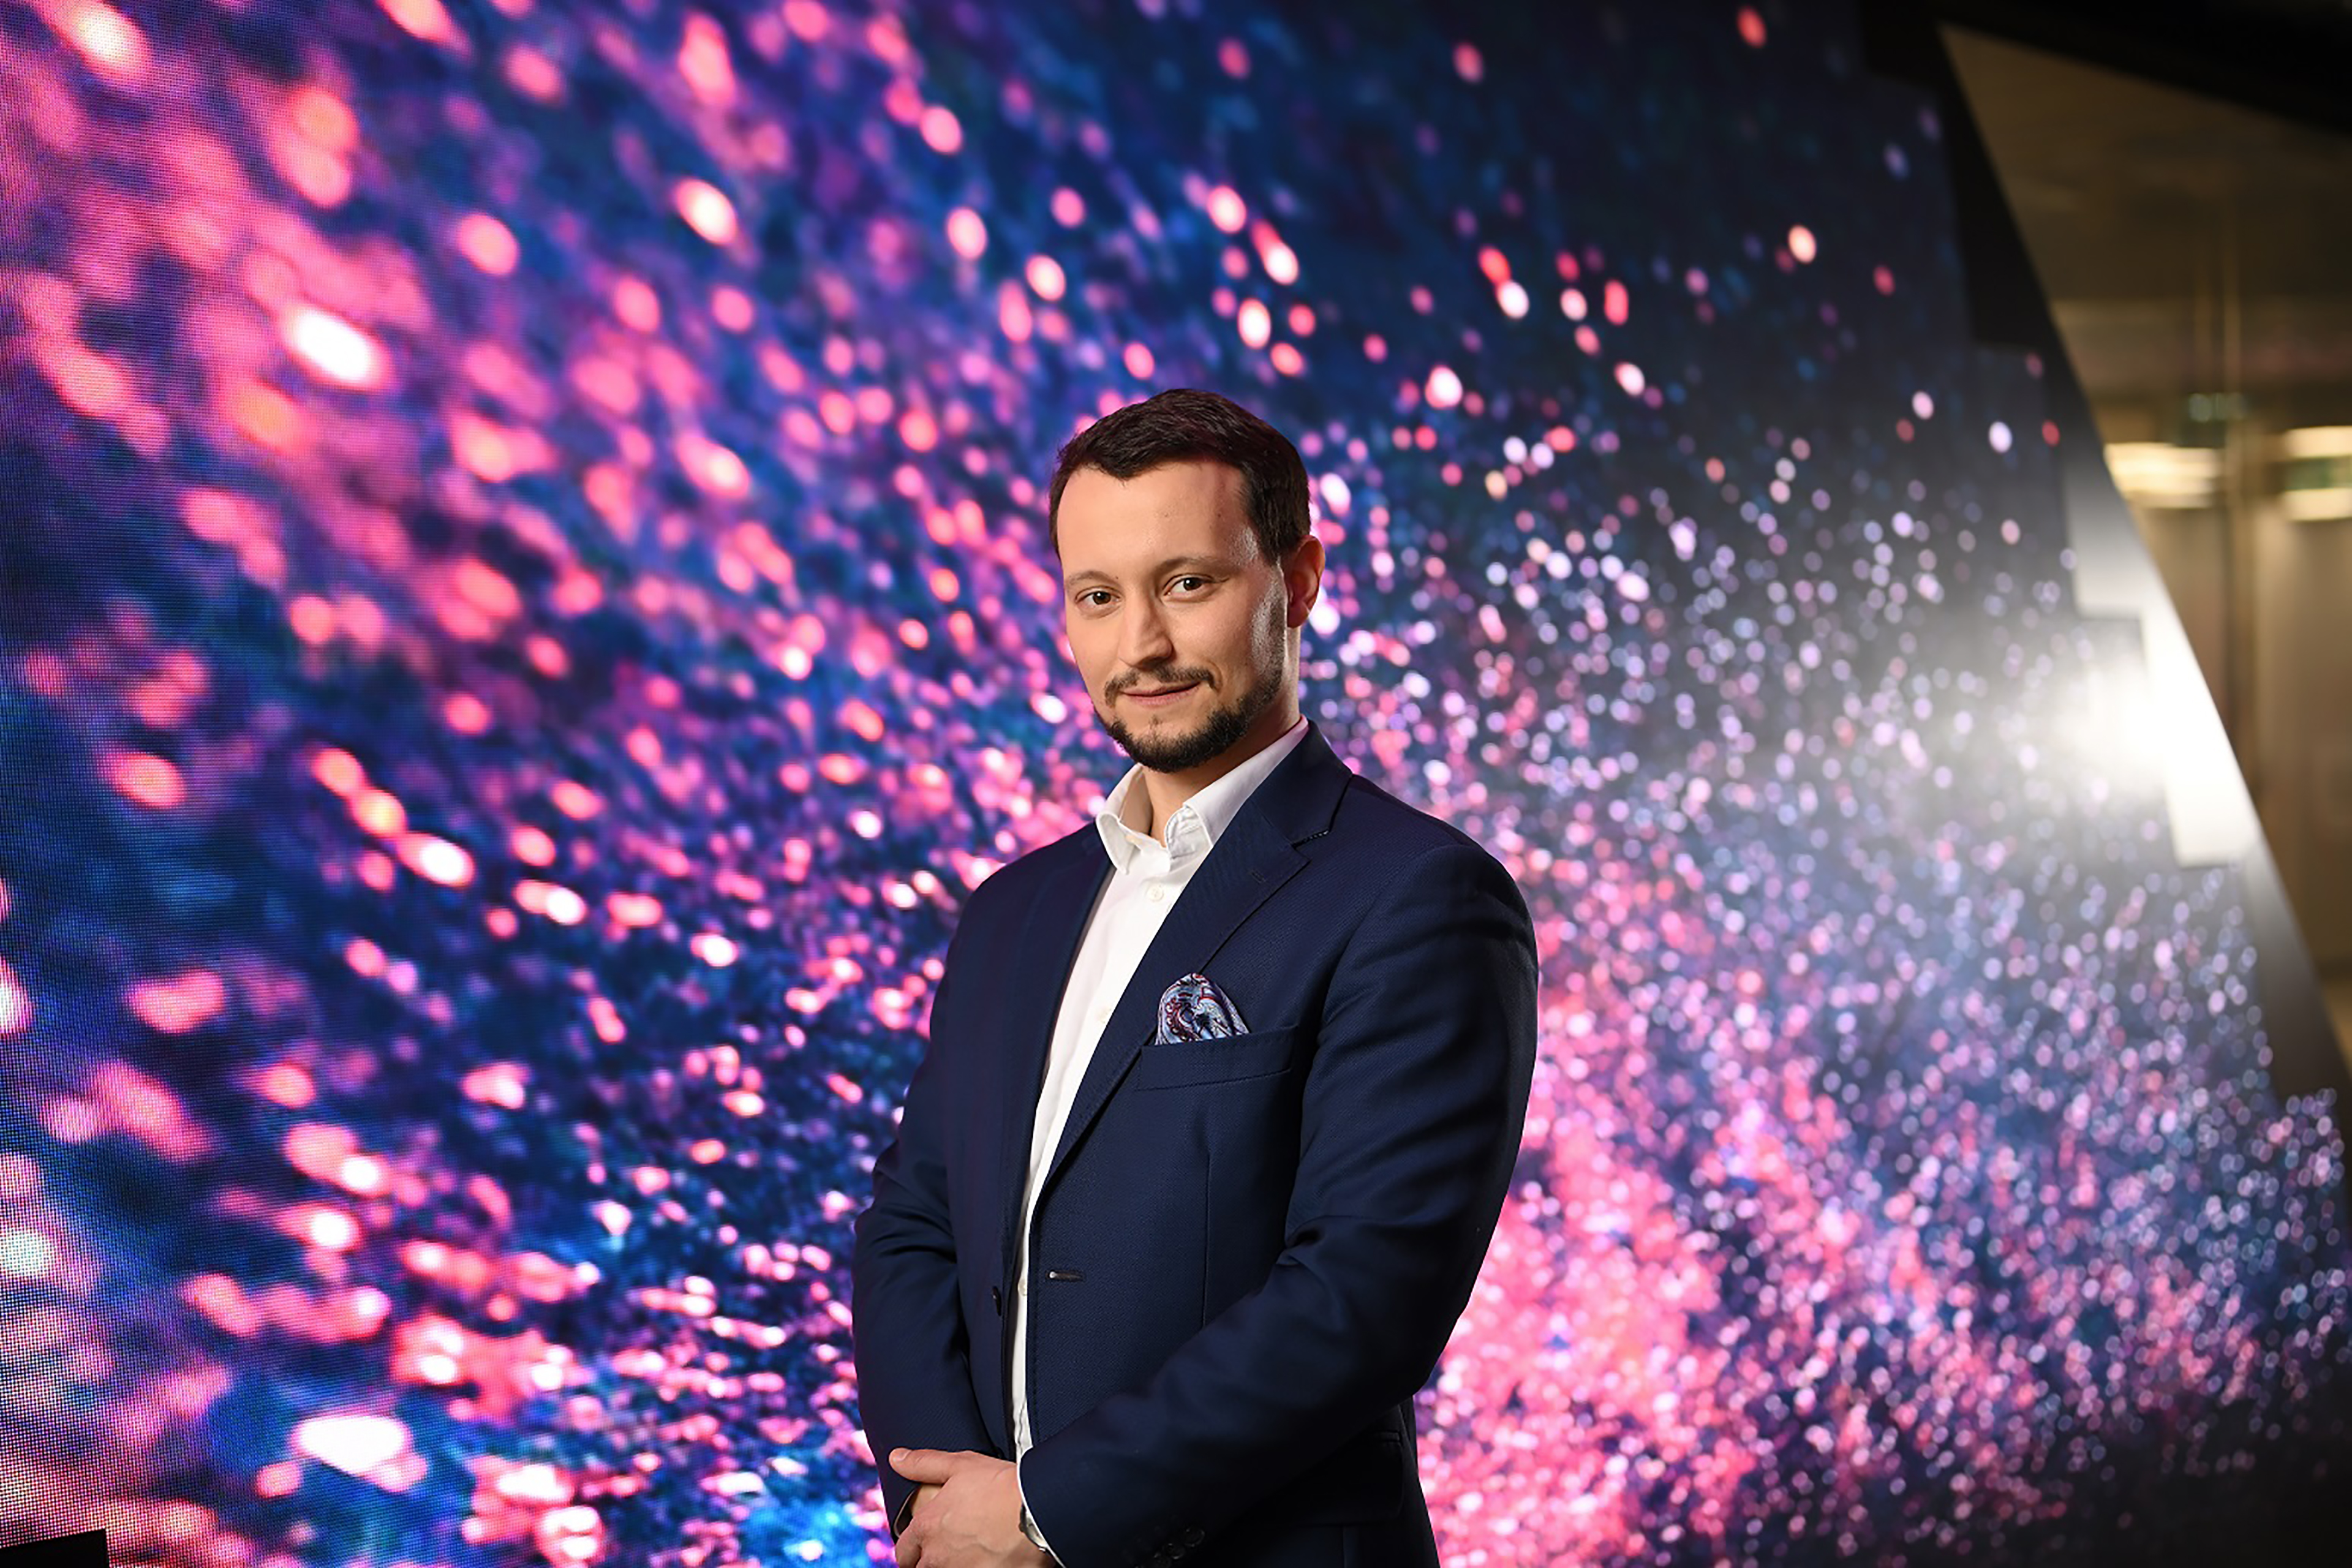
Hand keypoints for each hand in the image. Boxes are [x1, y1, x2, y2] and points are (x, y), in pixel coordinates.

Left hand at [891, 1448, 1048, 1567]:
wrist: (1037, 1511)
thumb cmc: (1000, 1486)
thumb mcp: (961, 1465)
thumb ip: (924, 1463)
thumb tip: (897, 1458)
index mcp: (927, 1528)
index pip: (904, 1550)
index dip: (912, 1547)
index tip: (923, 1544)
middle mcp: (936, 1556)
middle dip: (928, 1561)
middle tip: (949, 1550)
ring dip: (950, 1565)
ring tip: (971, 1555)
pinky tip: (988, 1561)